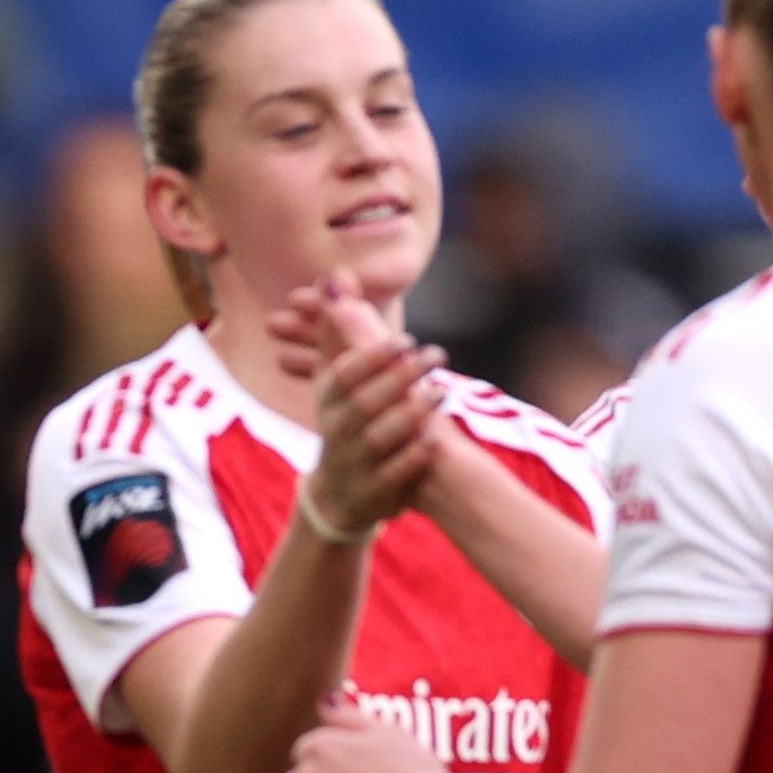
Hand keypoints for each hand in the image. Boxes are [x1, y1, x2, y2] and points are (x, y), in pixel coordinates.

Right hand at [268, 276, 445, 539]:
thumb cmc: (344, 422)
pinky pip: (396, 475)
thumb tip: (336, 276)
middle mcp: (339, 432)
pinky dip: (415, 458)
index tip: (406, 339)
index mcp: (330, 402)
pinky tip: (436, 441)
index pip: (345, 375)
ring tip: (443, 390)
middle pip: (366, 403)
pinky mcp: (376, 492)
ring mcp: (357, 464)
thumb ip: (339, 328)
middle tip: (436, 354)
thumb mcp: (334, 379)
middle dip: (401, 378)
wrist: (338, 496)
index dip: (373, 356)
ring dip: (412, 413)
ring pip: (383, 437)